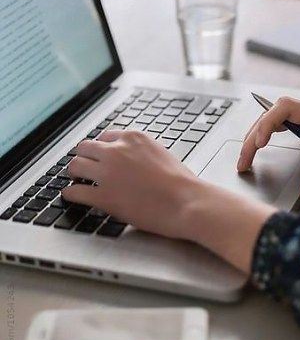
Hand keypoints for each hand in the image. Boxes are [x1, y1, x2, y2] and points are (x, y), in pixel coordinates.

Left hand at [63, 130, 274, 272]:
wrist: (187, 201)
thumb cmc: (182, 183)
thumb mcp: (161, 154)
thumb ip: (141, 153)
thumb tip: (132, 161)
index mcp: (133, 138)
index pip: (105, 137)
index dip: (100, 150)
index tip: (99, 157)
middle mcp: (117, 151)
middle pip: (85, 148)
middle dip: (85, 158)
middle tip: (84, 169)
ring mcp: (108, 173)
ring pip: (75, 166)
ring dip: (75, 174)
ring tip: (78, 182)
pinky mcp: (103, 196)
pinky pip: (74, 192)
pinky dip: (72, 195)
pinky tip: (74, 197)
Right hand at [238, 97, 299, 200]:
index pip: (285, 109)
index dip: (268, 124)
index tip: (260, 144)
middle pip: (273, 114)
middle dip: (254, 136)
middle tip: (243, 161)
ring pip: (275, 117)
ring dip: (258, 134)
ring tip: (246, 156)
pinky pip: (283, 122)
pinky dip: (268, 133)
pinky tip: (261, 146)